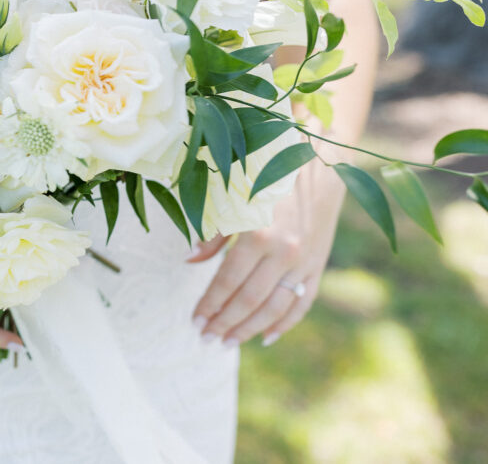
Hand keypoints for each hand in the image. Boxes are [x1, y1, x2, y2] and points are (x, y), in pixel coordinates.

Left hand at [188, 186, 337, 347]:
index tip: (195, 320)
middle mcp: (283, 252)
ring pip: (275, 308)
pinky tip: (265, 338)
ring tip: (228, 342)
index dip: (209, 304)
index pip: (227, 281)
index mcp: (258, 234)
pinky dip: (284, 324)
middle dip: (225, 322)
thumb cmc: (265, 178)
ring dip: (249, 329)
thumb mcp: (233, 200)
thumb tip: (190, 260)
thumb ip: (213, 234)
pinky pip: (302, 303)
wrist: (318, 165)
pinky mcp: (318, 265)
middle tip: (206, 338)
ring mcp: (304, 262)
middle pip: (249, 301)